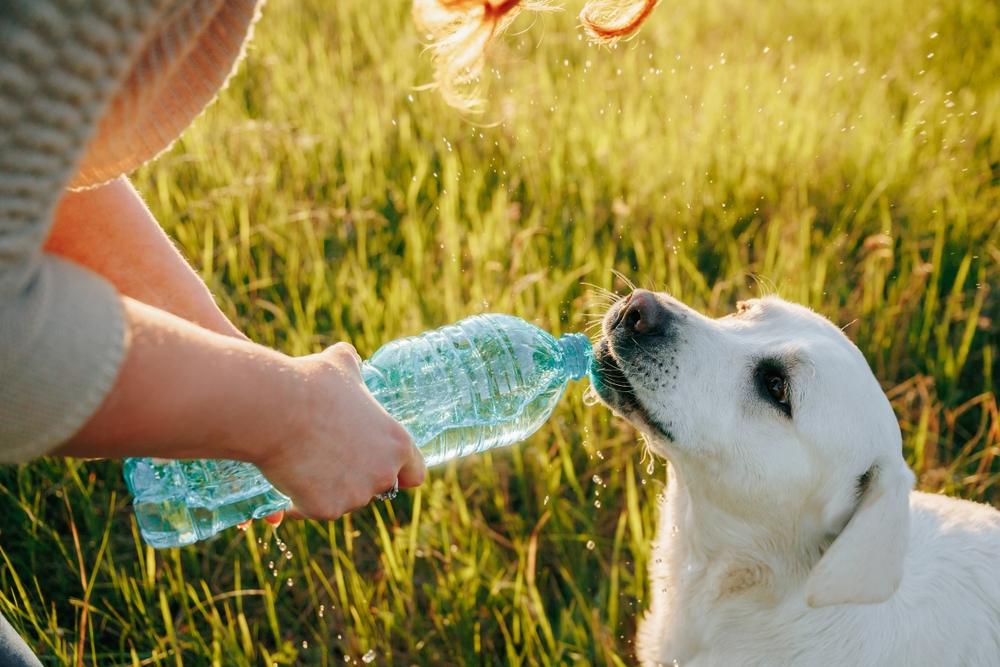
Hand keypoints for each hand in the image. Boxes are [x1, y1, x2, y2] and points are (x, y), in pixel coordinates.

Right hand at [254, 342, 425, 519]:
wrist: (276, 409)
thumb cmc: (311, 383)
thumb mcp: (340, 364)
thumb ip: (351, 364)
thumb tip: (347, 355)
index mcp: (397, 443)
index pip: (415, 473)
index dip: (399, 472)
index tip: (377, 465)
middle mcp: (384, 474)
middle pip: (377, 488)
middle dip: (357, 477)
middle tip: (329, 457)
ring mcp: (356, 495)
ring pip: (345, 500)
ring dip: (330, 488)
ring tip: (305, 460)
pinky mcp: (327, 509)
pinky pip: (313, 509)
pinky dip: (301, 500)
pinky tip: (288, 477)